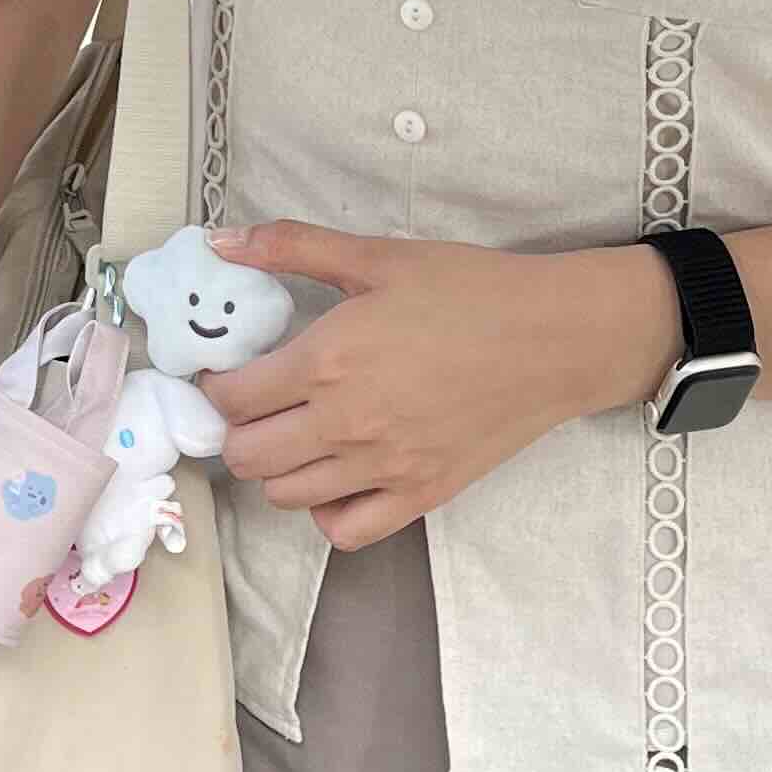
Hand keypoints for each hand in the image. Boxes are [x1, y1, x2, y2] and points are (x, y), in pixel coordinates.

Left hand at [196, 223, 669, 550]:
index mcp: (326, 360)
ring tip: (296, 436)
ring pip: (286, 497)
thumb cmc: (471, 290)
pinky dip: (328, 511)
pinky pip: (346, 531)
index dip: (216, 386)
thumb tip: (221, 239)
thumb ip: (294, 246)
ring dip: (277, 469)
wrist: (554, 338)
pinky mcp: (420, 495)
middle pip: (246, 456)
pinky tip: (338, 476)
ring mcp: (382, 467)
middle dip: (238, 430)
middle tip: (259, 405)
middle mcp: (344, 423)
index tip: (230, 374)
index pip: (231, 398)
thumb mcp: (379, 257)